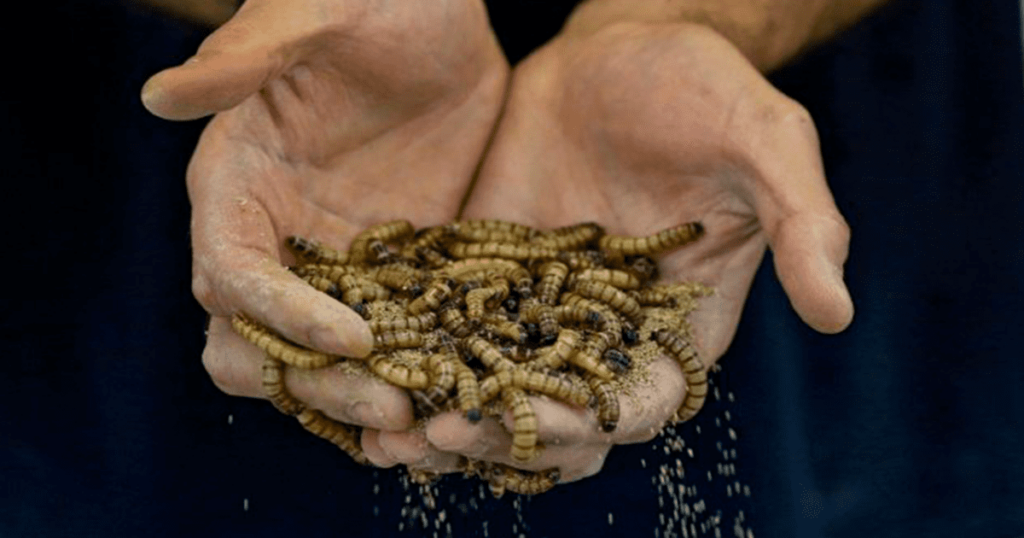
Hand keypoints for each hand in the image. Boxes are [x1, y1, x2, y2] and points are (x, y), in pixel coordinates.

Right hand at [142, 0, 507, 439]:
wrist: (444, 19)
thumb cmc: (373, 0)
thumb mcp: (316, 13)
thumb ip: (249, 56)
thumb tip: (157, 97)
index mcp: (238, 183)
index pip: (231, 274)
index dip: (280, 315)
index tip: (352, 335)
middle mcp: (277, 236)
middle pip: (258, 344)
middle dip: (313, 382)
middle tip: (391, 404)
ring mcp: (335, 264)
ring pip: (316, 363)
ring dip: (357, 400)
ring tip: (425, 416)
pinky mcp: (392, 273)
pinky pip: (386, 345)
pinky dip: (405, 379)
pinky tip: (451, 399)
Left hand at [371, 22, 852, 480]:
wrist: (624, 46)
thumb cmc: (707, 91)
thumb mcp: (764, 144)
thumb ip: (803, 224)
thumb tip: (840, 313)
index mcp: (677, 323)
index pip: (639, 404)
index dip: (591, 425)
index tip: (535, 424)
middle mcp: (602, 331)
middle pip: (552, 416)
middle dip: (496, 438)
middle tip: (433, 438)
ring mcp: (537, 306)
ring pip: (488, 387)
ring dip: (440, 415)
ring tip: (380, 431)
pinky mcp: (484, 271)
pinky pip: (443, 327)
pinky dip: (408, 354)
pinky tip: (360, 363)